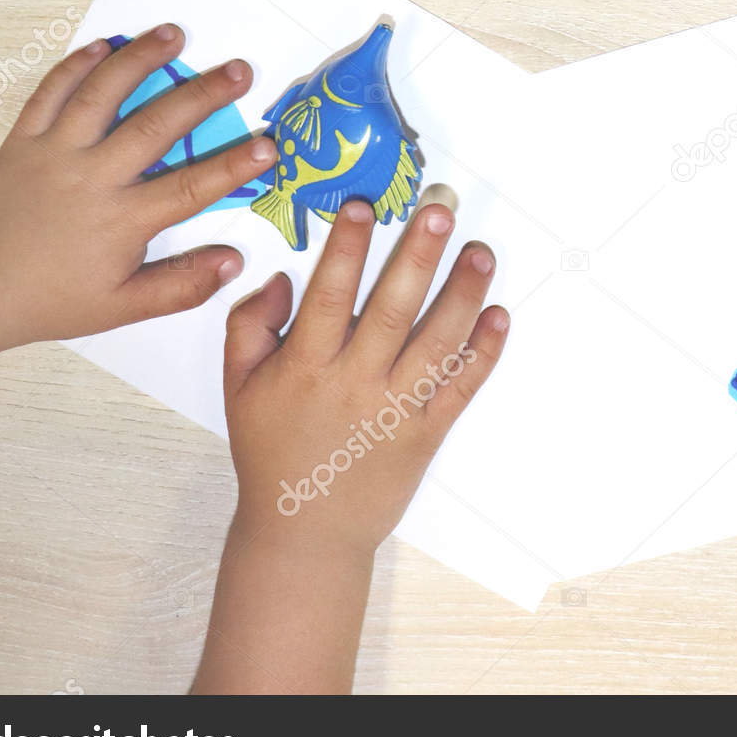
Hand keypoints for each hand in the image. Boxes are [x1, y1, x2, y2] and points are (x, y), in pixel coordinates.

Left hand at [0, 23, 276, 396]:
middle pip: (156, 126)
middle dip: (202, 95)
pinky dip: (77, 64)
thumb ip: (181, 286)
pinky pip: (51, 92)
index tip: (269, 145)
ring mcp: (54, 153)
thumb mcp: (122, 307)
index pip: (191, 187)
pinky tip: (104, 45)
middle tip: (238, 71)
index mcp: (121, 221)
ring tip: (173, 33)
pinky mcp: (23, 141)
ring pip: (102, 94)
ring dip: (139, 59)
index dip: (234, 166)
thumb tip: (233, 262)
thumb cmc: (52, 298)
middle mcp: (91, 178)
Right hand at [222, 200, 507, 551]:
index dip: (346, 247)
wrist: (305, 531)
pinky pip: (460, 388)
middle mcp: (353, 383)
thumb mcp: (239, 388)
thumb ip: (249, 326)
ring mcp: (394, 410)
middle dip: (417, 256)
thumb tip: (281, 279)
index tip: (362, 205)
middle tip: (439, 210)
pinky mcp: (426, 433)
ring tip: (480, 252)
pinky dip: (483, 352)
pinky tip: (497, 315)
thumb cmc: (273, 452)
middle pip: (392, 310)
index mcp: (304, 366)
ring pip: (435, 343)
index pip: (329, 294)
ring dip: (463, 295)